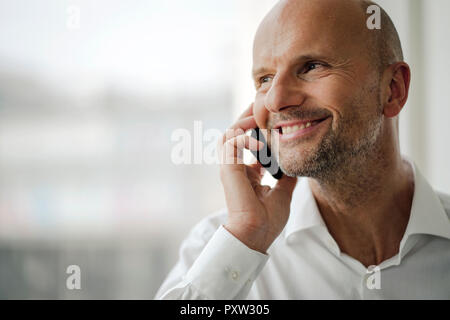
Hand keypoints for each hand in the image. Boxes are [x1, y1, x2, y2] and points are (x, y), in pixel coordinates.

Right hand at [217, 103, 297, 253]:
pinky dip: (245, 137)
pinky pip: (231, 142)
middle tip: (263, 105)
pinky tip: (261, 141)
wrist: (256, 234)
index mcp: (247, 172)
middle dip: (249, 117)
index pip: (248, 142)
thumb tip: (296, 164)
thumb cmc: (267, 219)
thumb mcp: (283, 192)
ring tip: (259, 117)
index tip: (273, 121)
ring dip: (244, 122)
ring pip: (230, 133)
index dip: (258, 129)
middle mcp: (236, 167)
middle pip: (236, 133)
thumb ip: (286, 177)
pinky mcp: (228, 168)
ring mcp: (230, 167)